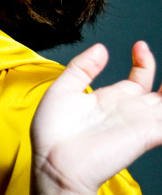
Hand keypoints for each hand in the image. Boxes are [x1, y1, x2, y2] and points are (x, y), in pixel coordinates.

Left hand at [31, 41, 161, 193]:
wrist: (54, 160)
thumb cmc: (53, 133)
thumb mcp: (63, 90)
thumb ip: (82, 68)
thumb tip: (101, 48)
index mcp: (111, 99)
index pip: (139, 78)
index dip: (144, 61)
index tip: (139, 45)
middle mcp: (129, 110)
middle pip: (161, 93)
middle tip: (155, 56)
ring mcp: (140, 123)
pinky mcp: (146, 135)